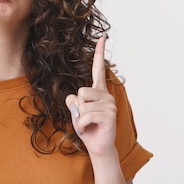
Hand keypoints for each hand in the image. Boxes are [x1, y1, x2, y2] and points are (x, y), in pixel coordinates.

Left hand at [65, 36, 116, 158]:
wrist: (97, 146)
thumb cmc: (87, 127)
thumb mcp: (75, 111)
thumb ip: (74, 101)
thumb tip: (75, 98)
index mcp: (98, 91)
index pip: (98, 69)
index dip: (99, 53)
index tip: (102, 37)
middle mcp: (106, 95)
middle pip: (81, 91)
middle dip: (78, 107)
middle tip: (85, 118)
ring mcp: (110, 104)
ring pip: (82, 105)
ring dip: (80, 118)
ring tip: (89, 124)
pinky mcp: (110, 115)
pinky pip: (86, 116)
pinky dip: (82, 125)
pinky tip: (90, 129)